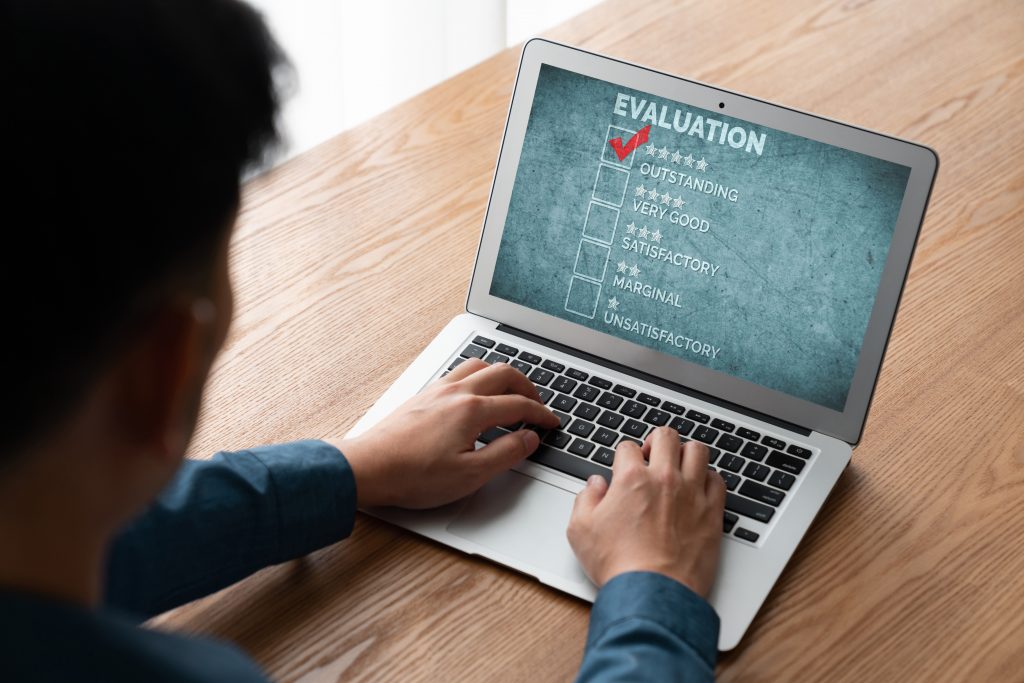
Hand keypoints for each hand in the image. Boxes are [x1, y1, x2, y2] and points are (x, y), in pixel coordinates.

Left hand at [333, 359, 559, 508]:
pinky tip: (475, 394)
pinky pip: (459, 373)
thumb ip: (506, 454)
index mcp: (472, 410)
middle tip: (537, 404)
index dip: (541, 414)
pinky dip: (478, 377)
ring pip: (479, 365)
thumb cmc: (413, 474)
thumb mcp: (471, 474)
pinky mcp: (423, 396)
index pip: (519, 404)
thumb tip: (528, 439)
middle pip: (503, 373)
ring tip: (510, 392)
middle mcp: (456, 392)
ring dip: (501, 375)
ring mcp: (437, 391)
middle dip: (527, 386)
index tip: (551, 423)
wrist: (369, 467)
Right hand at [566, 427, 725, 596]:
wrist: (652, 593)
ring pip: (697, 450)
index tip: (624, 469)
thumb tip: (595, 485)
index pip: (628, 447)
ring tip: (678, 466)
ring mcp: (692, 494)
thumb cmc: (619, 565)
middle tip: (652, 456)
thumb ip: (585, 499)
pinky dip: (708, 479)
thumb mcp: (580, 530)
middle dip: (656, 441)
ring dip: (686, 453)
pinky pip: (717, 480)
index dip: (623, 456)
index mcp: (631, 479)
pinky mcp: (712, 513)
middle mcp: (664, 479)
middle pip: (666, 436)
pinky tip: (698, 488)